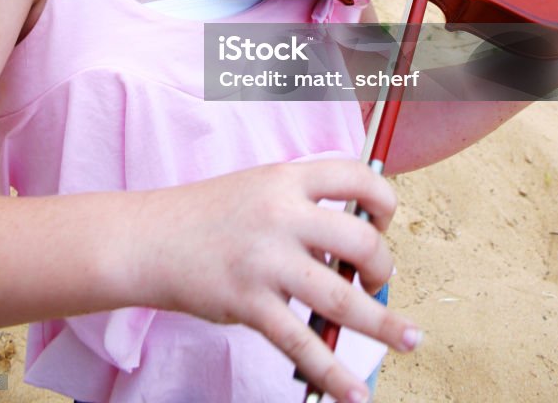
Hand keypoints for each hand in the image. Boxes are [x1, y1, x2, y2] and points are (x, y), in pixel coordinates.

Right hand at [122, 159, 420, 402]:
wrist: (148, 239)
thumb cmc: (206, 215)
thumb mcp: (258, 187)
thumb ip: (302, 205)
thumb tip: (352, 242)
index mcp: (286, 179)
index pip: (356, 177)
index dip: (383, 201)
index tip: (383, 222)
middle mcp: (281, 215)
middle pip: (360, 241)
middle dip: (383, 267)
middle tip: (377, 280)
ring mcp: (265, 261)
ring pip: (341, 298)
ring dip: (382, 323)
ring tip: (408, 338)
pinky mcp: (249, 303)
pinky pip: (302, 344)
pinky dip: (333, 371)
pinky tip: (355, 392)